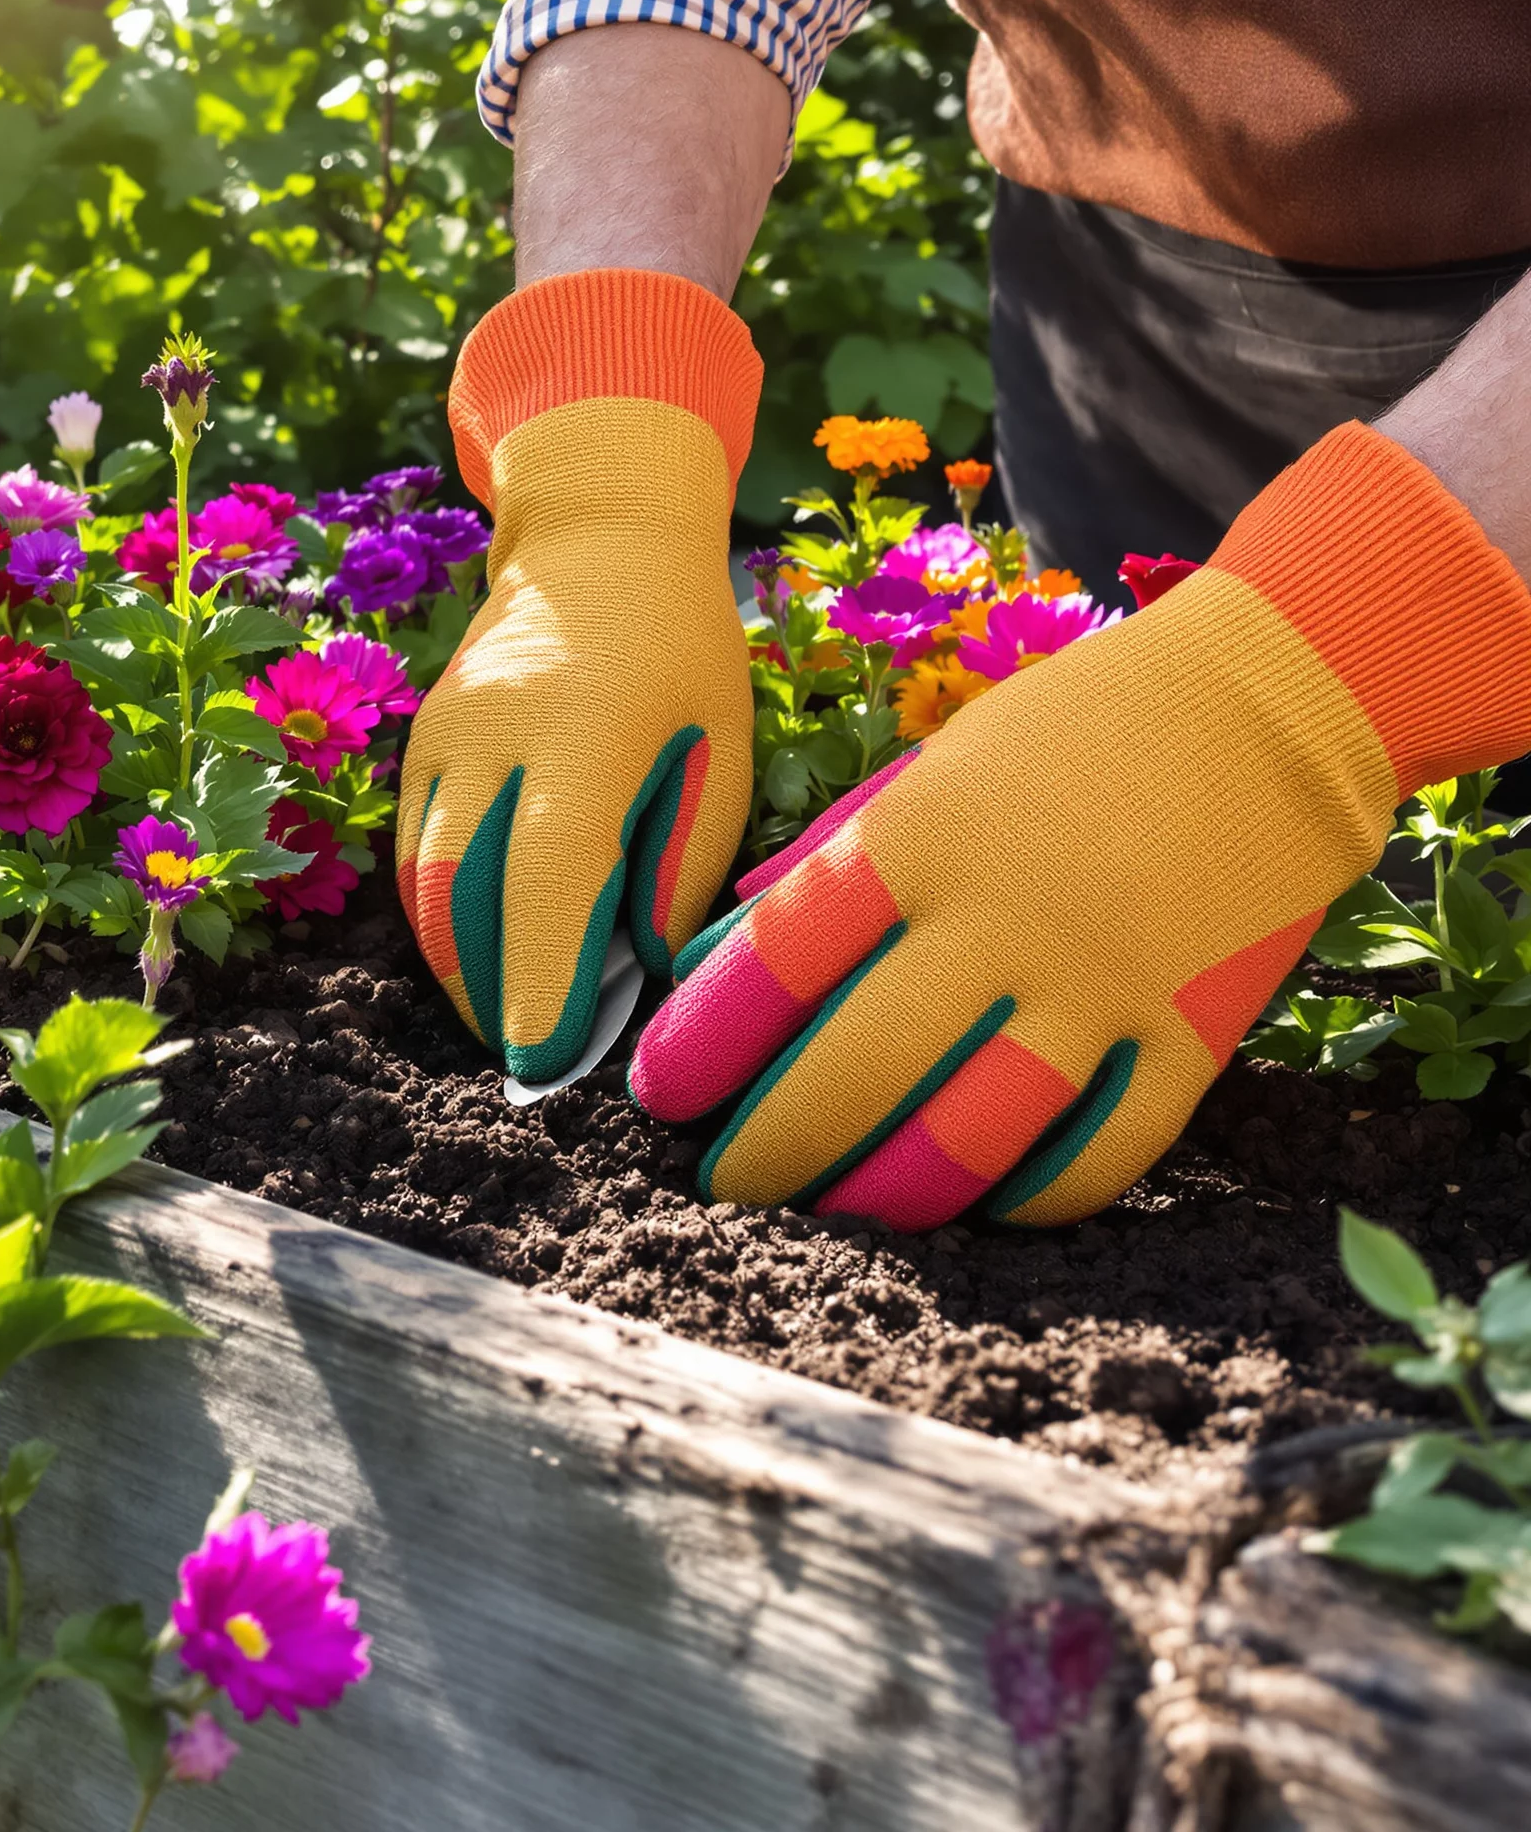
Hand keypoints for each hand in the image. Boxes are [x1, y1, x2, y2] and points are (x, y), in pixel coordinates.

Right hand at [396, 269, 759, 1079]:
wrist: (595, 533)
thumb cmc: (684, 651)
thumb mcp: (720, 750)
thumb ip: (680, 862)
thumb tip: (638, 973)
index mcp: (583, 733)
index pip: (544, 880)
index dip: (537, 981)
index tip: (545, 1063)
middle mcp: (492, 736)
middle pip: (458, 897)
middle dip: (489, 996)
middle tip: (537, 1062)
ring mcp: (442, 737)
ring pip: (421, 884)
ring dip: (457, 966)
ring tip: (510, 1019)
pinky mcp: (420, 743)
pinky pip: (412, 854)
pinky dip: (440, 918)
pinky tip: (484, 953)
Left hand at [630, 423, 1530, 1226]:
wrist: (1263, 715)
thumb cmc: (1061, 741)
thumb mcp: (923, 773)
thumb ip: (824, 870)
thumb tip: (714, 969)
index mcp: (919, 839)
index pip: (772, 966)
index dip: (700, 1046)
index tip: (659, 1095)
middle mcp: (1003, 920)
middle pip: (852, 1076)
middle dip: (768, 1151)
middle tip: (725, 1181)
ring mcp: (1104, 989)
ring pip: (965, 1143)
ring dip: (877, 1198)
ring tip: (830, 1207)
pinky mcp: (1190, 1042)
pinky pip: (1090, 1163)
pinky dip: (1016, 1201)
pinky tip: (965, 1204)